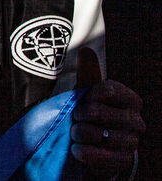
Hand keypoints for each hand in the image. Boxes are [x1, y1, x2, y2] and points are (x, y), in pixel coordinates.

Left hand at [72, 48, 143, 176]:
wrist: (96, 143)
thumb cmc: (91, 110)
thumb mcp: (89, 92)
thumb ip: (88, 74)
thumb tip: (86, 52)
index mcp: (131, 100)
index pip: (108, 89)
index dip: (88, 94)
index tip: (81, 98)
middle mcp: (137, 121)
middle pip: (98, 112)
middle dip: (80, 114)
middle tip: (75, 117)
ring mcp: (132, 142)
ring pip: (100, 135)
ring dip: (80, 133)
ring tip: (74, 132)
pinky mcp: (125, 160)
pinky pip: (105, 157)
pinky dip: (87, 153)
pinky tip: (76, 150)